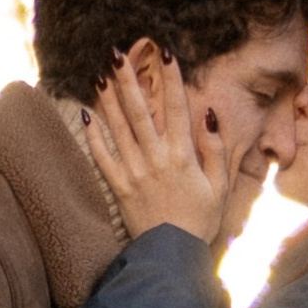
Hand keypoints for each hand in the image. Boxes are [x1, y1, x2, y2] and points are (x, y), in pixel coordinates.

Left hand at [86, 46, 231, 244]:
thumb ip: (215, 149)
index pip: (177, 108)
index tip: (166, 52)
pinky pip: (103, 157)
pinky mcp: (119, 187)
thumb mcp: (219, 186)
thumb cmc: (200, 221)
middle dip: (129, 80)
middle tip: (117, 54)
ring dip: (109, 100)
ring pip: (119, 128)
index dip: (172, 79)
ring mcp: (134, 172)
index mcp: (183, 156)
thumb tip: (208, 115)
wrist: (173, 255)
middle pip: (140, 111)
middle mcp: (156, 158)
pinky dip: (94, 136)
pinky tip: (87, 115)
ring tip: (100, 75)